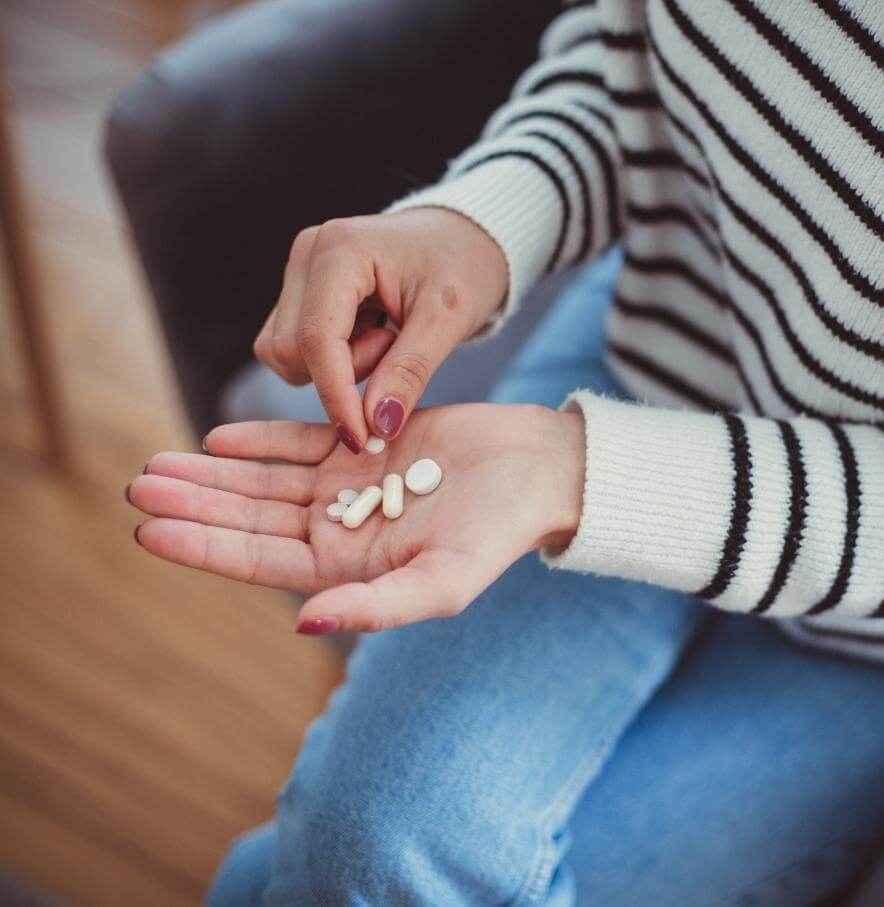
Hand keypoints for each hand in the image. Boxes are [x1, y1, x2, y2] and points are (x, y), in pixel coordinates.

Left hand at [127, 406, 584, 632]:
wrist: (537, 472)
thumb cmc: (498, 534)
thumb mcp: (444, 581)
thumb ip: (377, 607)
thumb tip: (302, 624)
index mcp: (350, 569)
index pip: (261, 561)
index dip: (204, 548)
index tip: (149, 533)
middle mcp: (340, 528)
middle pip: (250, 517)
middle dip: (194, 505)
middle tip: (138, 487)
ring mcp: (349, 483)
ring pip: (264, 479)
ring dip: (213, 472)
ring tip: (158, 464)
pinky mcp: (363, 442)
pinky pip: (299, 442)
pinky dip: (259, 440)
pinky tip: (218, 437)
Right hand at [253, 208, 507, 451]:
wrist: (462, 239)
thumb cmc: (462, 268)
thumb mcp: (447, 321)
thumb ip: (409, 373)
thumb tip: (376, 427)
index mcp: (341, 249)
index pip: (316, 338)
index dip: (336, 396)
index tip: (361, 439)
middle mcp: (307, 253)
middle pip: (292, 350)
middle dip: (344, 373)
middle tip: (397, 349)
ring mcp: (298, 270)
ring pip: (285, 353)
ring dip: (338, 367)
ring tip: (387, 339)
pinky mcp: (299, 291)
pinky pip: (293, 348)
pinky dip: (331, 359)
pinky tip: (370, 335)